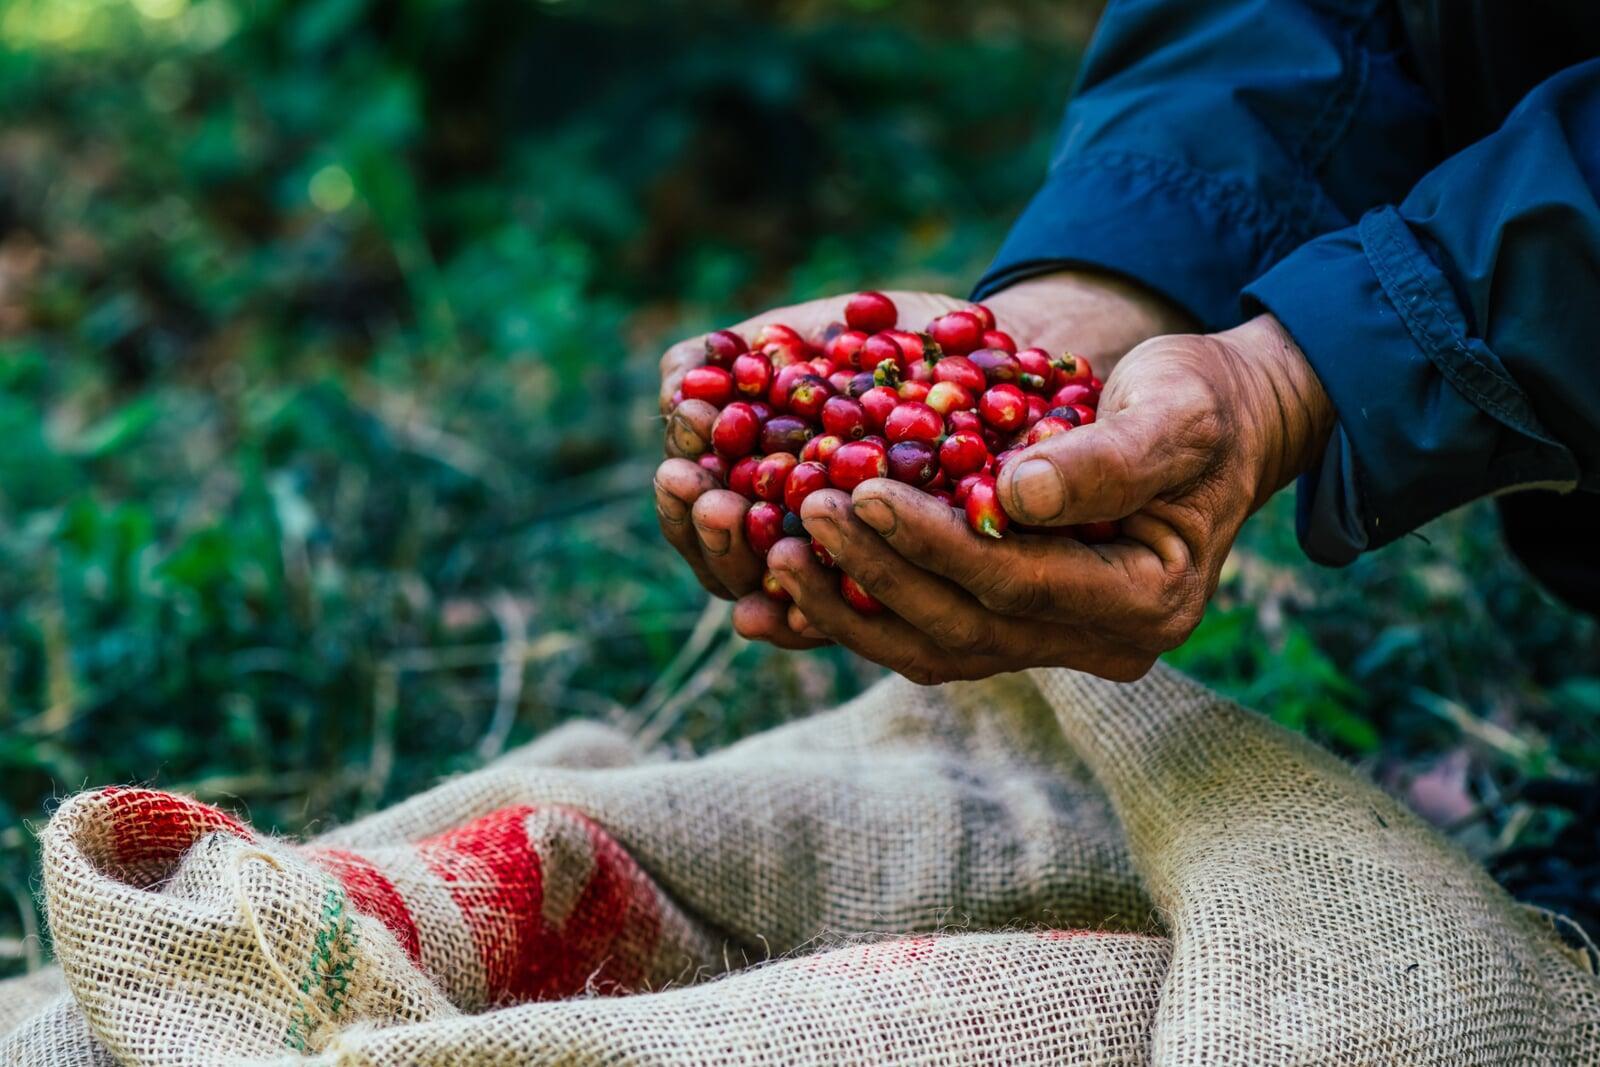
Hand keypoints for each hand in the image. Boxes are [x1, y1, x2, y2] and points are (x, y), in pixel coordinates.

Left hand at [653, 272, 1194, 646]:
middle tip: (806, 515)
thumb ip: (1110, 457)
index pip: (1020, 583)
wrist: (1217, 421)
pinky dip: (858, 608)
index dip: (937, 543)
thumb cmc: (1202, 401)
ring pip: (935, 646)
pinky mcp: (1013, 620)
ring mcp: (1054, 640)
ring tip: (777, 551)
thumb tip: (1017, 494)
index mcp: (1148, 600)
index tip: (864, 490)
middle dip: (878, 575)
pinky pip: (925, 629)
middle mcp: (1100, 641)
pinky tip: (788, 579)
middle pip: (966, 628)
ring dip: (851, 606)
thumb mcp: (1177, 411)